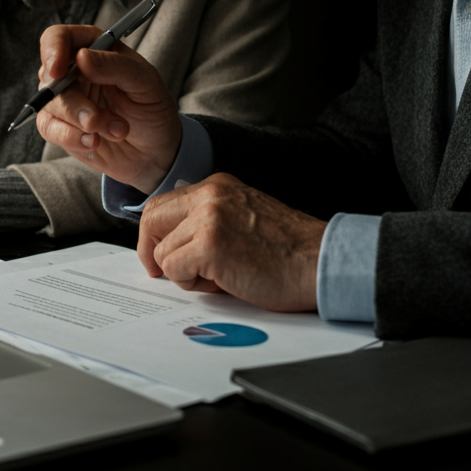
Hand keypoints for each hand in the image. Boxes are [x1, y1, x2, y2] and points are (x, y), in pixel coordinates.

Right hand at [34, 25, 181, 193]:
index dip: (52, 51)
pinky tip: (93, 143)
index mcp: (94, 49)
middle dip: (74, 104)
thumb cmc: (152, 108)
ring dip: (81, 123)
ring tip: (115, 132)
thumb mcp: (145, 82)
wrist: (155, 149)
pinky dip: (70, 138)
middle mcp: (74, 71)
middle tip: (96, 121)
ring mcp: (66, 100)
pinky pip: (49, 129)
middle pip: (50, 78)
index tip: (57, 71)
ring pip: (49, 105)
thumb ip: (115, 66)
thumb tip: (82, 56)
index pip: (58, 38)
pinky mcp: (61, 127)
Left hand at [138, 173, 326, 311]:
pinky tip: (222, 283)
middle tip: (162, 272)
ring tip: (218, 277)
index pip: (163, 204)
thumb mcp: (242, 218)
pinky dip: (192, 284)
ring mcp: (208, 219)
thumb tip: (169, 244)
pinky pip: (174, 270)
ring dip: (183, 272)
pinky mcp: (210, 245)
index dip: (155, 233)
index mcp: (217, 187)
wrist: (319, 262)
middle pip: (151, 220)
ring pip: (162, 252)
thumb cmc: (288, 251)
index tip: (158, 253)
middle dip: (151, 251)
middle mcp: (210, 196)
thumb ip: (207, 221)